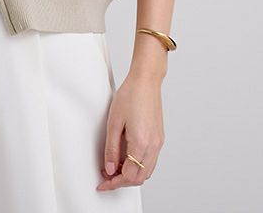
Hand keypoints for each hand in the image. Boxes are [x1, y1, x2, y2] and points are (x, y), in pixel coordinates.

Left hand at [96, 71, 164, 191]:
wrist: (146, 80)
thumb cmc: (131, 95)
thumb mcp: (114, 122)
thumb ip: (111, 149)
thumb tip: (110, 168)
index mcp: (141, 143)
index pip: (129, 176)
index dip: (114, 183)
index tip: (103, 182)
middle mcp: (153, 146)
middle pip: (139, 178)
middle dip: (122, 181)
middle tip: (107, 175)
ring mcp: (158, 142)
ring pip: (147, 171)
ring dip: (131, 174)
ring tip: (115, 166)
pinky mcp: (159, 137)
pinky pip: (151, 161)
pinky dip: (139, 165)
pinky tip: (127, 157)